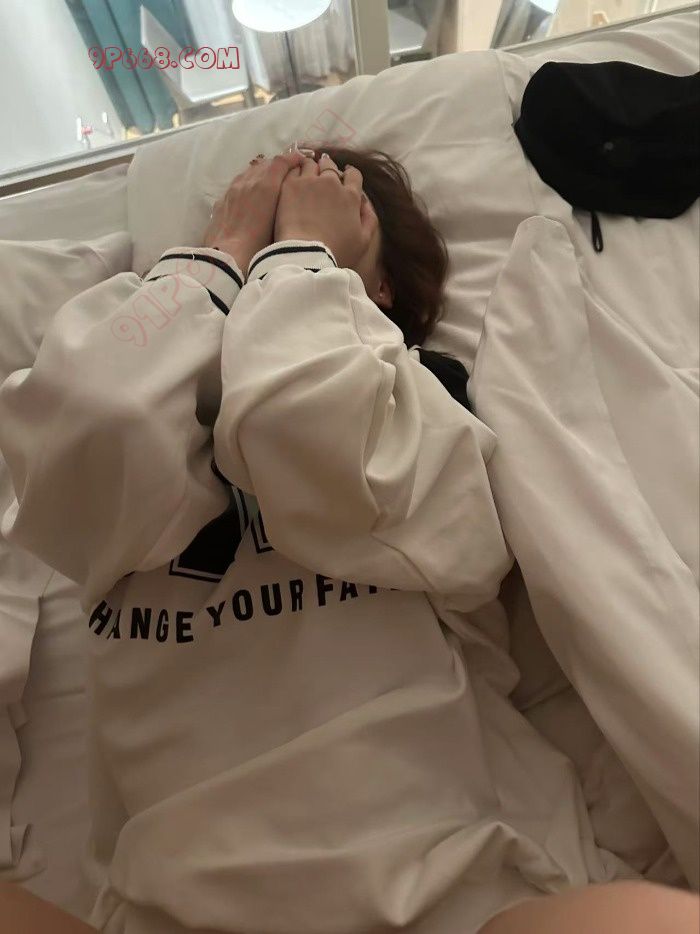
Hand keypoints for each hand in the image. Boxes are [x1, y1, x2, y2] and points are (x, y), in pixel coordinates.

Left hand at [204, 151, 305, 270]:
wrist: (227, 259)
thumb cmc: (259, 247)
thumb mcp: (281, 225)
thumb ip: (288, 205)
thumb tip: (294, 195)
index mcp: (266, 187)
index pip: (280, 162)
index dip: (292, 158)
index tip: (301, 160)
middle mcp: (248, 183)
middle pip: (264, 164)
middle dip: (278, 165)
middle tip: (288, 173)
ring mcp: (232, 191)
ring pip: (249, 172)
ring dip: (261, 173)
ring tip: (269, 183)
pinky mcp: (222, 202)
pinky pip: (236, 185)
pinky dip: (247, 185)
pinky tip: (249, 197)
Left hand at [273, 154, 375, 268]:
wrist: (306, 254)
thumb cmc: (336, 252)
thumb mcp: (363, 241)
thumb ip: (369, 218)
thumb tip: (365, 203)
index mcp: (350, 196)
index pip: (353, 175)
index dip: (349, 175)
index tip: (343, 178)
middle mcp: (331, 183)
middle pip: (330, 166)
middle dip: (327, 169)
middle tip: (322, 178)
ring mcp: (309, 182)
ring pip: (310, 164)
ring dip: (310, 168)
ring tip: (306, 177)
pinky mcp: (290, 185)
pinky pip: (292, 169)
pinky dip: (294, 172)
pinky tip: (293, 182)